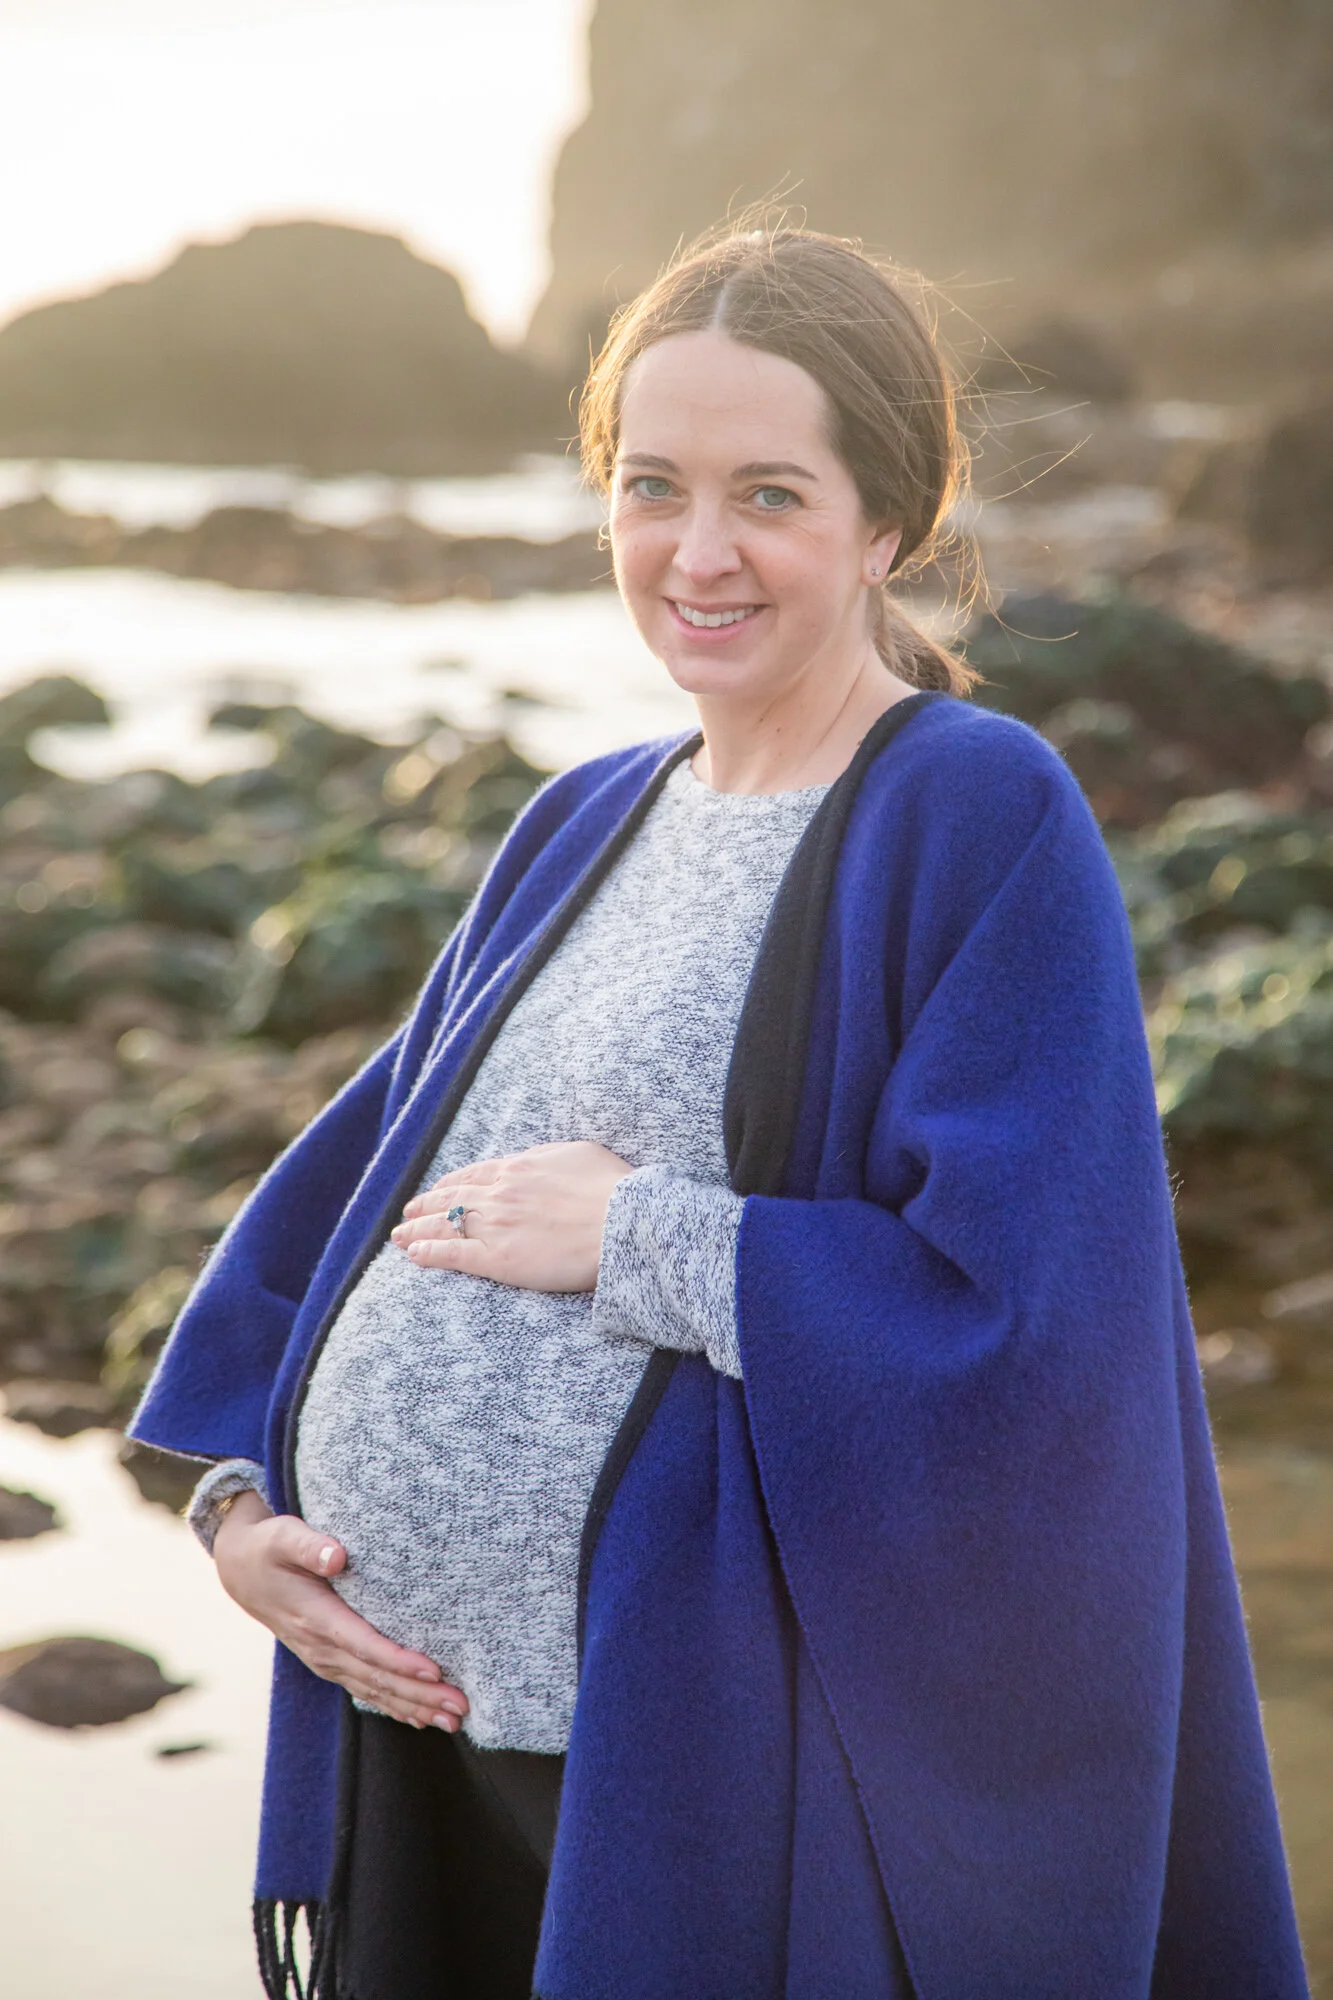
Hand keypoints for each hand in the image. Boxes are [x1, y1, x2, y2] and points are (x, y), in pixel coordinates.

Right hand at [212, 1489, 468, 1731]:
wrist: (240, 1570)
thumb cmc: (269, 1548)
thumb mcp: (283, 1537)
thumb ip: (310, 1545)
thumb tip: (339, 1556)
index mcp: (316, 1617)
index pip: (363, 1644)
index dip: (398, 1661)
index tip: (434, 1671)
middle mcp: (321, 1647)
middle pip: (377, 1677)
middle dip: (420, 1695)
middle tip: (460, 1707)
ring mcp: (324, 1659)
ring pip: (374, 1690)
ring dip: (415, 1707)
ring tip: (453, 1721)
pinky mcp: (329, 1661)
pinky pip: (365, 1689)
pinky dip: (394, 1706)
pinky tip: (421, 1718)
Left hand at [390, 1140, 633, 1291]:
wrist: (623, 1223)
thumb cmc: (613, 1188)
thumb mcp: (580, 1154)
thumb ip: (551, 1156)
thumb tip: (539, 1160)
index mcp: (518, 1167)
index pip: (472, 1175)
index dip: (449, 1184)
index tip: (436, 1190)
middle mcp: (499, 1193)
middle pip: (450, 1199)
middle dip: (425, 1206)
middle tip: (408, 1214)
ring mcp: (496, 1226)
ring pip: (444, 1225)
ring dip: (417, 1230)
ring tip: (399, 1237)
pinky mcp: (498, 1259)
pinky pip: (453, 1255)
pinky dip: (429, 1253)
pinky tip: (414, 1255)